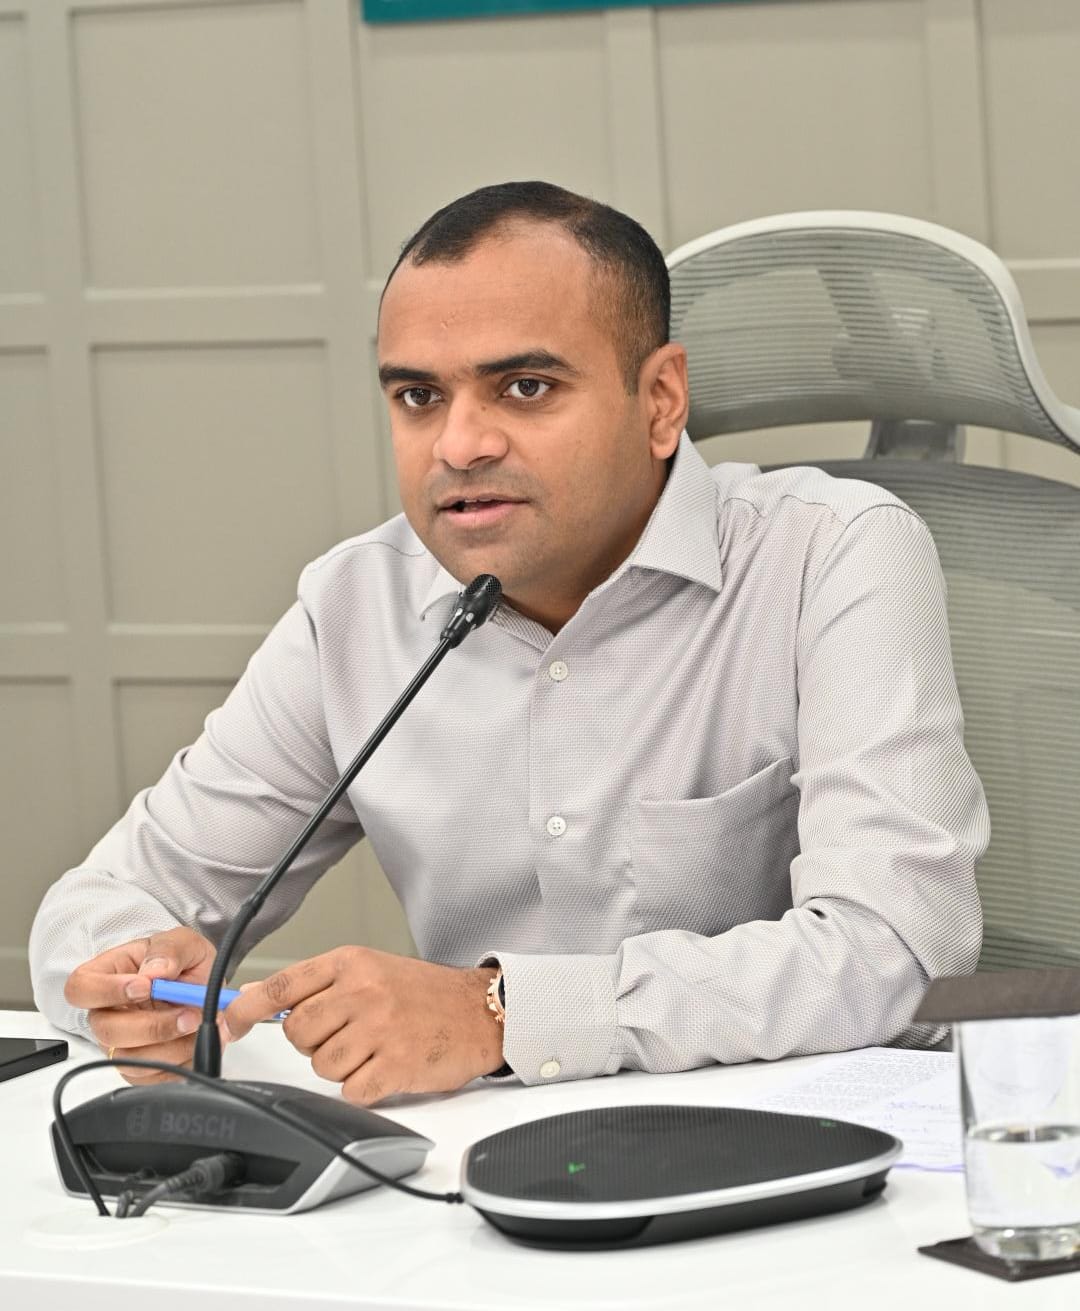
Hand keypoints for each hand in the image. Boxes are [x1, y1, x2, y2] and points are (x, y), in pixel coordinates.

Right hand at [64, 926, 227, 1083]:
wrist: (200, 986)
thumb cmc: (180, 962)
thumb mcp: (182, 941)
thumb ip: (168, 950)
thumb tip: (156, 970)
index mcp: (106, 975)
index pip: (81, 988)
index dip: (107, 991)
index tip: (145, 986)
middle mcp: (107, 1013)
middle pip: (106, 1031)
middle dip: (152, 1026)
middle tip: (188, 1013)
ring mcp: (121, 1043)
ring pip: (129, 1059)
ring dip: (171, 1046)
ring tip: (200, 1024)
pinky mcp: (140, 1067)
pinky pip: (151, 1077)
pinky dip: (180, 1061)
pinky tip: (196, 1040)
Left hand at [224, 947, 504, 1104]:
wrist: (480, 1011)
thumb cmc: (423, 993)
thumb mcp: (369, 970)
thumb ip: (316, 983)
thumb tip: (255, 998)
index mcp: (352, 963)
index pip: (284, 985)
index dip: (248, 1009)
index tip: (230, 1022)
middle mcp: (364, 991)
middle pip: (298, 1032)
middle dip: (312, 1042)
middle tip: (343, 1035)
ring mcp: (380, 1028)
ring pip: (322, 1065)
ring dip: (341, 1067)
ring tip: (372, 1049)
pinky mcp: (396, 1065)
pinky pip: (351, 1090)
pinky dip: (364, 1088)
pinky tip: (385, 1068)